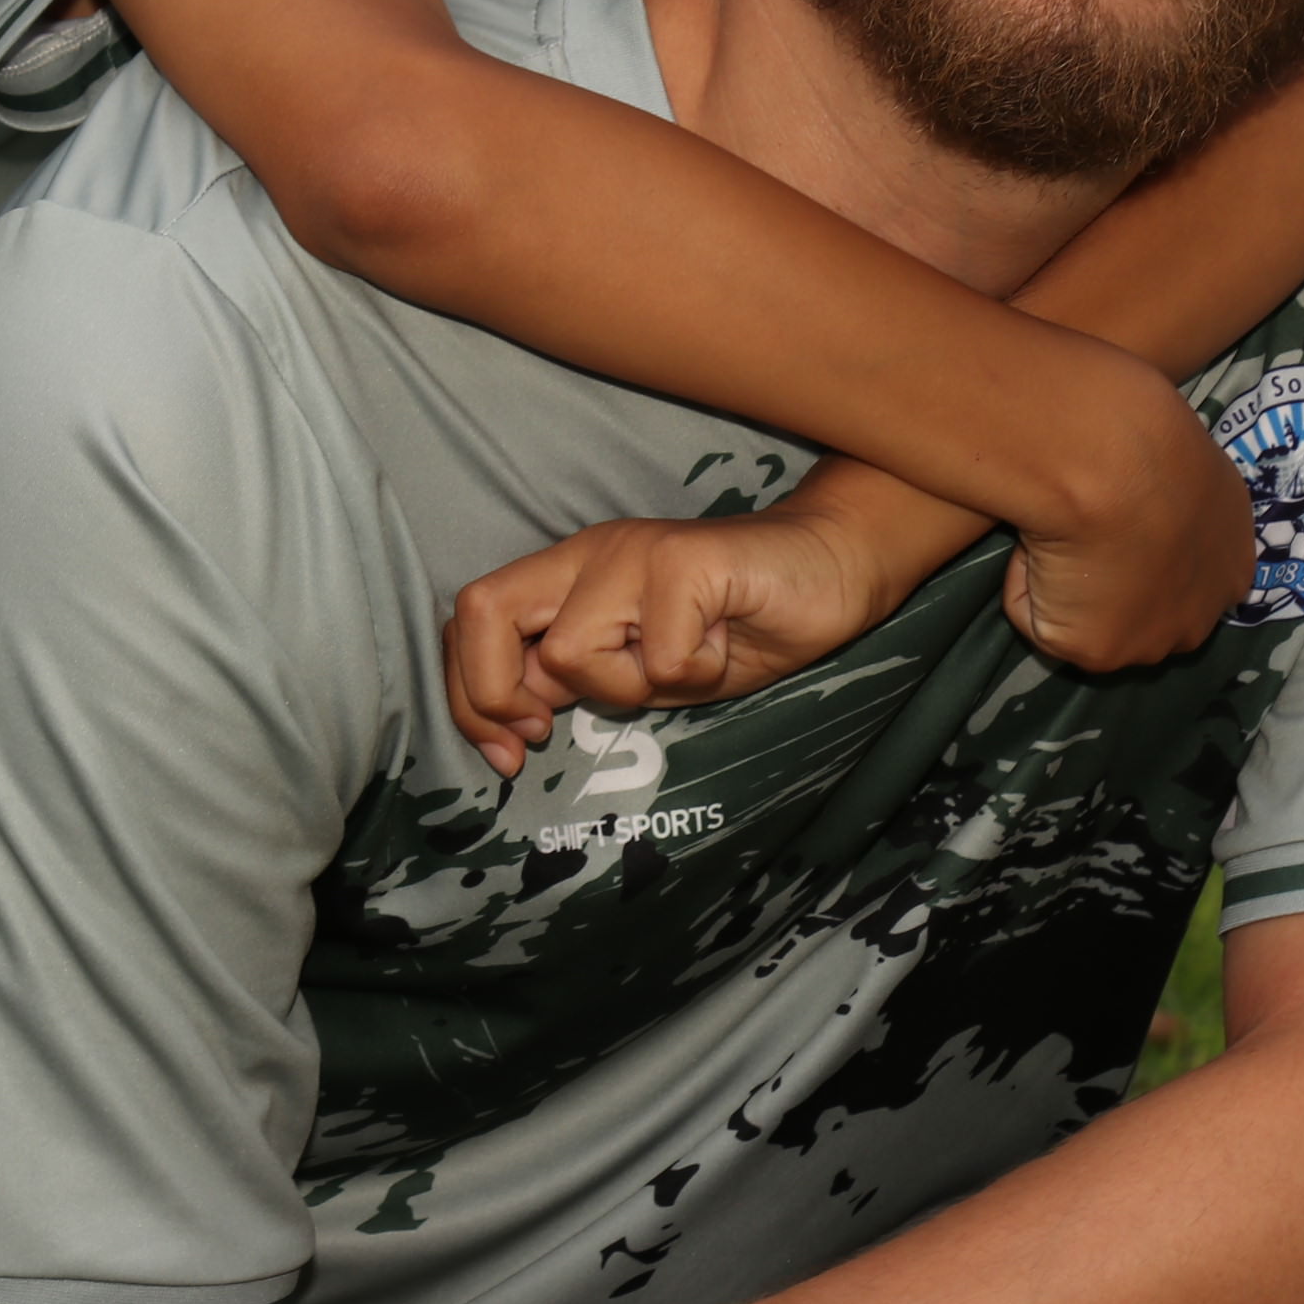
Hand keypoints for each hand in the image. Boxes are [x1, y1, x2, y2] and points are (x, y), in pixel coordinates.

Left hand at [445, 511, 899, 773]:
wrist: (833, 568)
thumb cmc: (739, 624)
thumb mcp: (642, 668)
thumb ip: (577, 677)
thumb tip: (514, 710)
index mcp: (569, 576)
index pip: (471, 622)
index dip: (469, 695)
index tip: (514, 751)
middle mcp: (589, 554)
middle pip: (481, 610)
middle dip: (492, 694)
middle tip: (543, 734)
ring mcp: (634, 551)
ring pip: (571, 650)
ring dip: (627, 688)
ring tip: (683, 664)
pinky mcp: (685, 560)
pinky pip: (659, 655)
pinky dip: (694, 673)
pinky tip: (724, 646)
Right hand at [999, 460, 1254, 675]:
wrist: (1115, 463)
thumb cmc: (1152, 439)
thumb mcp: (1188, 462)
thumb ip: (1179, 498)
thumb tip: (1142, 505)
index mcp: (1232, 568)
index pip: (1190, 579)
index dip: (1148, 555)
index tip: (1116, 522)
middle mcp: (1203, 616)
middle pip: (1150, 616)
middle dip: (1115, 588)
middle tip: (1080, 532)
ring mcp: (1151, 642)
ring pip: (1093, 621)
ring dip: (1070, 588)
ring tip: (1055, 531)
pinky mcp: (1097, 652)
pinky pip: (1044, 619)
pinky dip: (1027, 583)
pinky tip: (1037, 542)